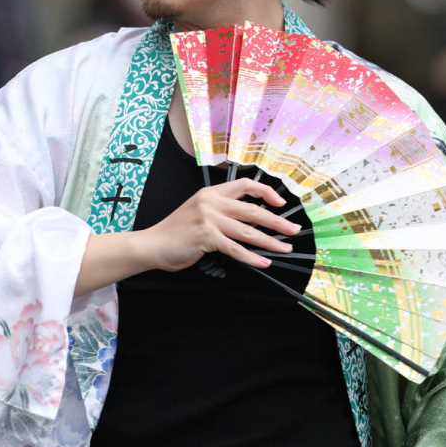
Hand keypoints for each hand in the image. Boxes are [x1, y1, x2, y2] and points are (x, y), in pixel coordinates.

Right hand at [138, 178, 299, 272]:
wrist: (152, 244)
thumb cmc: (176, 232)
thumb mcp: (199, 212)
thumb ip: (221, 212)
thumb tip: (251, 222)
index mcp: (211, 193)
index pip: (245, 185)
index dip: (266, 193)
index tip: (280, 203)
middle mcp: (212, 202)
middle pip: (253, 210)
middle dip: (277, 222)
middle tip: (293, 230)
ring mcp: (209, 219)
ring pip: (248, 231)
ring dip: (270, 242)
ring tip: (284, 249)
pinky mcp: (206, 237)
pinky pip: (235, 248)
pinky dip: (252, 257)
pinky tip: (262, 262)